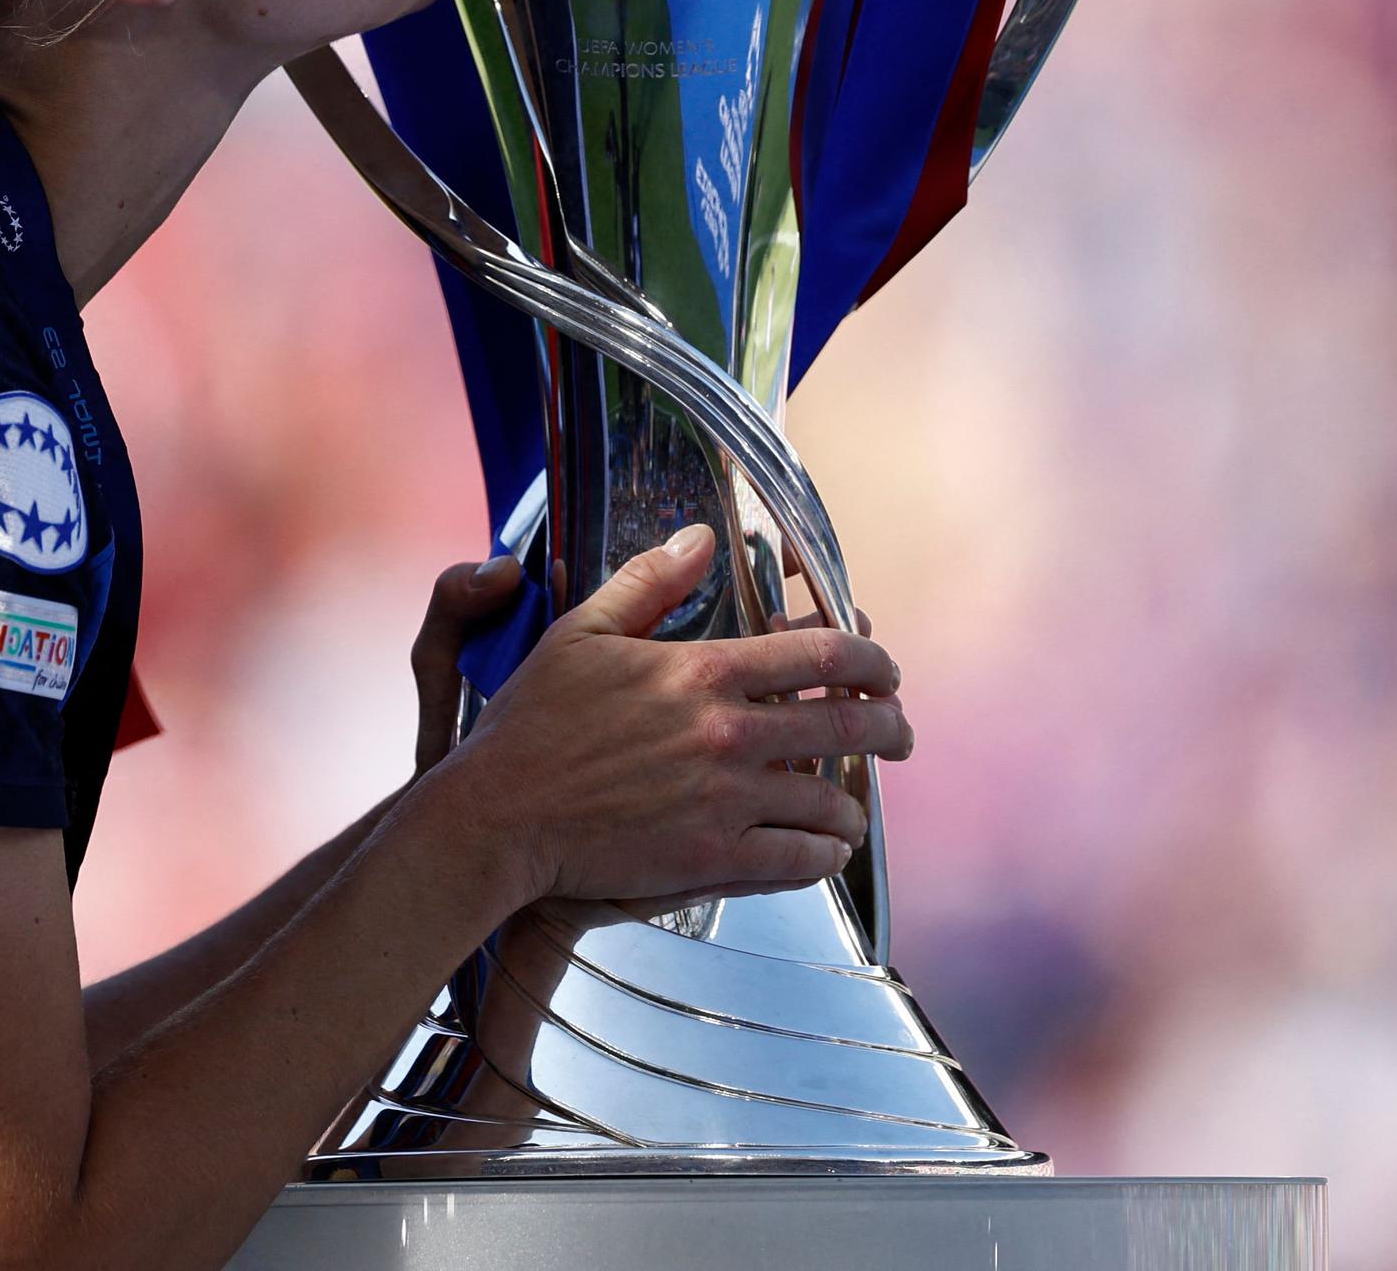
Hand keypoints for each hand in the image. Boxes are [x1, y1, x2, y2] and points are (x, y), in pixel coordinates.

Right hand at [411, 526, 910, 909]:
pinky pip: (799, 860)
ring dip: (855, 805)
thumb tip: (701, 536)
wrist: (495, 819)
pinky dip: (823, 855)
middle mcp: (728, 732)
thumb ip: (649, 582)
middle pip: (848, 724)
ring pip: (831, 801)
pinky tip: (823, 851)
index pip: (824, 651)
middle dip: (891, 729)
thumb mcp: (581, 634)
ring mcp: (726, 800)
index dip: (873, 659)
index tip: (887, 670)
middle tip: (901, 735)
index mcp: (704, 670)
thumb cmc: (530, 727)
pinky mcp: (712, 858)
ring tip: (855, 809)